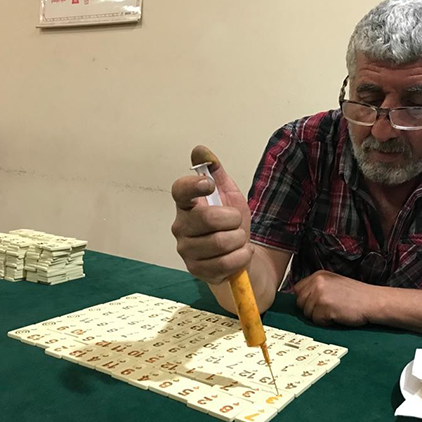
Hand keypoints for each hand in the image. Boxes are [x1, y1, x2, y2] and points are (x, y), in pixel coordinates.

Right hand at [171, 146, 252, 283]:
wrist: (241, 256)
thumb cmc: (231, 224)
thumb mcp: (229, 196)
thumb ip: (216, 172)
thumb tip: (200, 150)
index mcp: (187, 205)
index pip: (180, 191)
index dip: (194, 185)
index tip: (210, 185)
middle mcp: (181, 227)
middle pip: (207, 218)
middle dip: (233, 220)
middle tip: (237, 222)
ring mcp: (187, 251)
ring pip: (220, 242)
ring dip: (239, 240)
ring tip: (238, 240)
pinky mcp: (197, 271)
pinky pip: (226, 262)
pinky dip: (241, 256)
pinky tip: (240, 254)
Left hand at [293, 270, 376, 326]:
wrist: (373, 301)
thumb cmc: (356, 296)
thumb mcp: (333, 284)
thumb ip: (317, 287)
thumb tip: (301, 299)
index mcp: (318, 275)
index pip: (298, 290)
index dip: (306, 300)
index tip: (317, 303)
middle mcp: (317, 282)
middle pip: (300, 303)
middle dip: (311, 309)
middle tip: (328, 308)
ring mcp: (320, 294)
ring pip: (307, 313)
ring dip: (319, 316)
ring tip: (335, 311)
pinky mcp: (325, 307)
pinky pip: (316, 321)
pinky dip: (326, 322)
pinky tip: (337, 315)